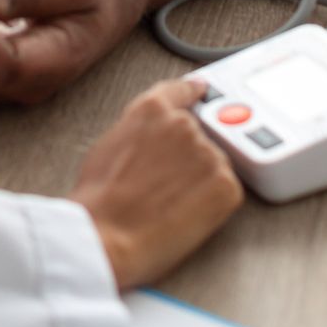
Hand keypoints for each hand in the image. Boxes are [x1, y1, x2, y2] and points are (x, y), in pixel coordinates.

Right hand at [69, 77, 242, 289]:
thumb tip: (153, 137)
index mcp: (151, 110)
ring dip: (200, 181)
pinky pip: (227, 191)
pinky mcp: (225, 184)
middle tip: (167, 186)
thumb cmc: (99, 200)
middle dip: (188, 157)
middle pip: (198, 135)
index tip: (202, 91)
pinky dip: (213, 204)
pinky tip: (185, 215)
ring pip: (213, 164)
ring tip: (169, 206)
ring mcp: (208, 153)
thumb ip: (141, 129)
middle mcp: (183, 124)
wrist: (108, 236)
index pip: (182, 90)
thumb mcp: (111, 144)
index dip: (193, 92)